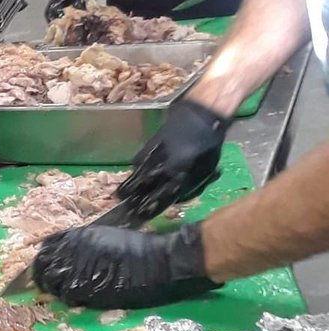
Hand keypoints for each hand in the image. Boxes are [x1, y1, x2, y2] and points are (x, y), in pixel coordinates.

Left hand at [32, 222, 220, 309]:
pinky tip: (81, 299)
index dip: (44, 257)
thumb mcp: (108, 237)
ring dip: (55, 289)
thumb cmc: (141, 248)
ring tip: (65, 293)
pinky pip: (67, 296)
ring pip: (51, 283)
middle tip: (48, 286)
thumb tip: (73, 255)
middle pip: (42, 265)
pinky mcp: (86, 289)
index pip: (48, 245)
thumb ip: (86, 245)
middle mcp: (72, 250)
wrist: (159, 261)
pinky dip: (70, 299)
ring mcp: (77, 269)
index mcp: (79, 235)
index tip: (47, 266)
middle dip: (42, 276)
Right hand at [117, 97, 230, 220]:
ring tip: (121, 194)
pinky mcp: (149, 144)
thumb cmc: (209, 144)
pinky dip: (136, 168)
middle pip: (143, 188)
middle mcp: (164, 167)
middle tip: (125, 206)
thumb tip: (176, 198)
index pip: (160, 197)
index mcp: (180, 175)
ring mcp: (154, 155)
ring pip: (138, 175)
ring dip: (130, 185)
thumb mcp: (206, 169)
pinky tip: (134, 172)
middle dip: (133, 198)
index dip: (149, 208)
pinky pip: (139, 160)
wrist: (201, 115)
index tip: (140, 216)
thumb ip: (190, 186)